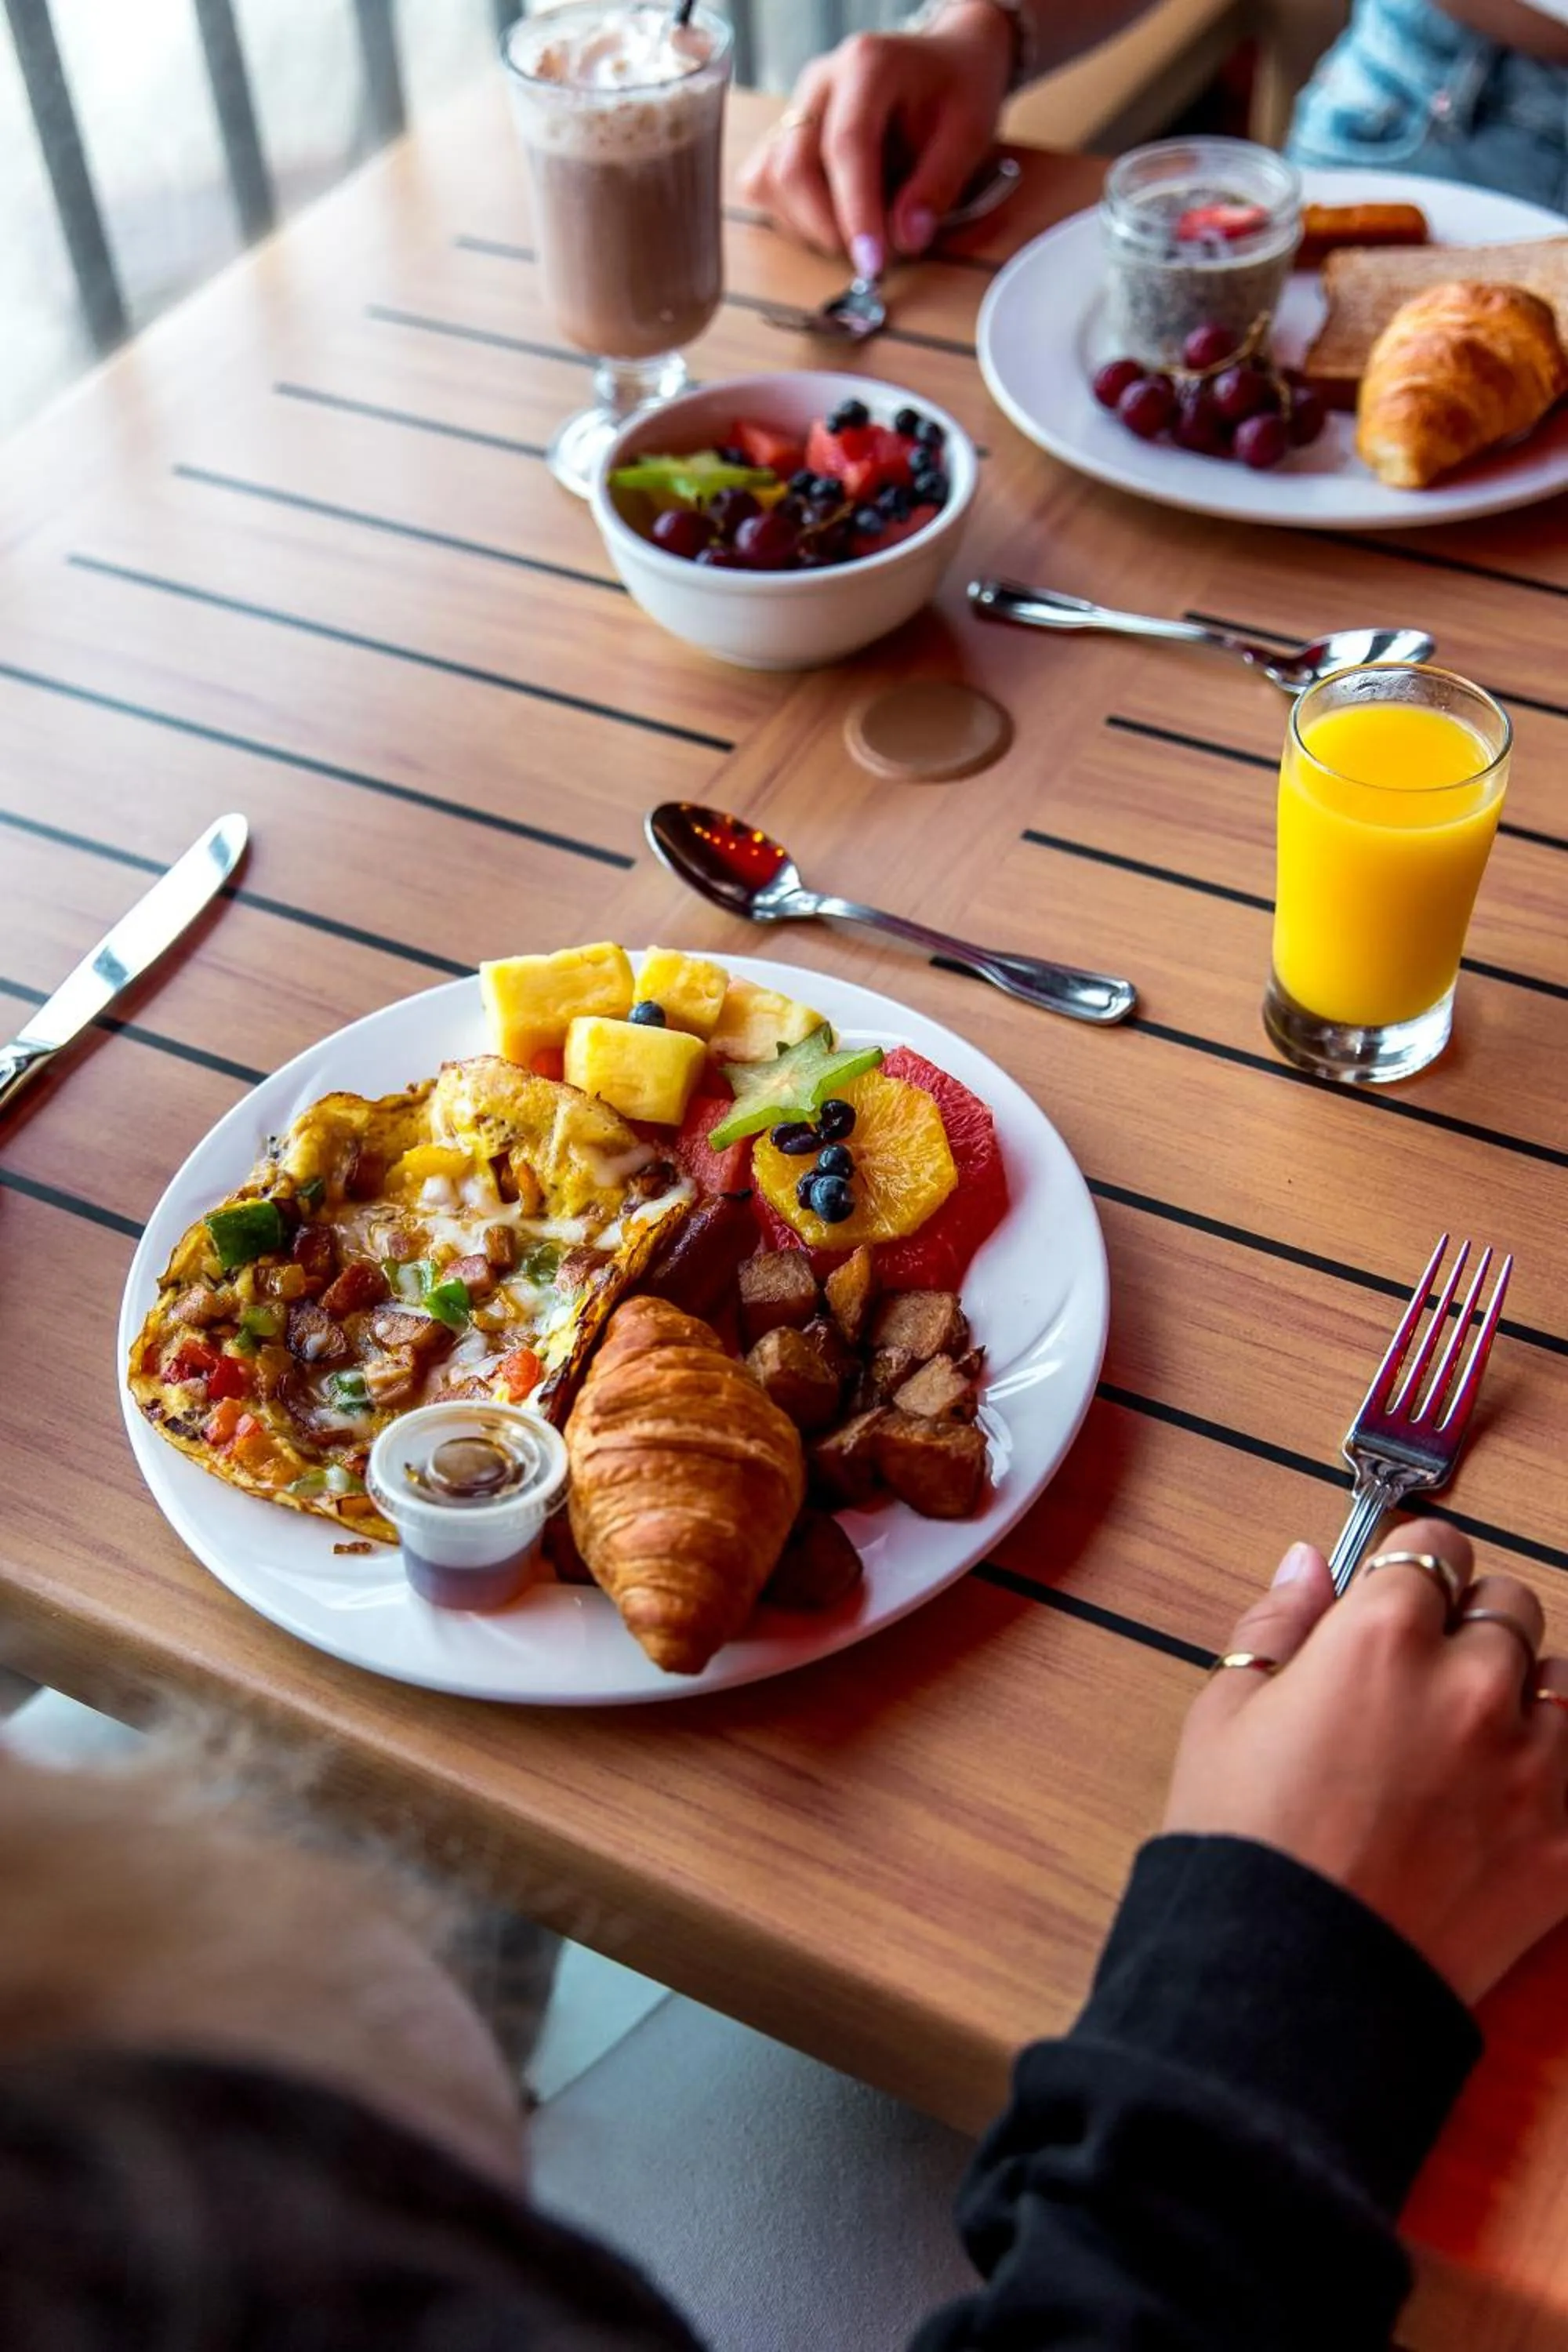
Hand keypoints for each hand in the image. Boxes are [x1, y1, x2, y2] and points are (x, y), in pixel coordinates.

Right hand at [737, 9, 1011, 273]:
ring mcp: (795, 105)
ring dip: (811, 225)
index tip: (873, 262)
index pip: (846, 144)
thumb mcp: (969, 133)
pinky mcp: (782, 132)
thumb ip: (937, 186)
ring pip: (771, 180)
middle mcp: (820, 81)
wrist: (942, 62)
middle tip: (874, 256)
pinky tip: (831, 215)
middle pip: (794, 167)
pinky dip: (792, 215)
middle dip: (828, 228)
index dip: (856, 211)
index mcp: (868, 65)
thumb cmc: (956, 92)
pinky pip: (763, 183)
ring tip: (860, 227)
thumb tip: (904, 241)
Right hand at [1163, 1521, 1567, 2003]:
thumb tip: (1311, 1564)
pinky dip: (1548, 1766)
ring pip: (1563, 1679)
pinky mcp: (1563, 1843)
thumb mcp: (1224, 1715)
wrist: (1291, 1984)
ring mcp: (1529, 1766)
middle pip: (1510, 1604)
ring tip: (1474, 1736)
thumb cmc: (1241, 1843)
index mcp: (1381, 1636)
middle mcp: (1470, 1684)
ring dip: (1522, 1692)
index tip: (1399, 1595)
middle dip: (1470, 1623)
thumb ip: (1277, 1624)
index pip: (1436, 1549)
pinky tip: (1502, 1796)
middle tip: (1427, 1672)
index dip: (1413, 1568)